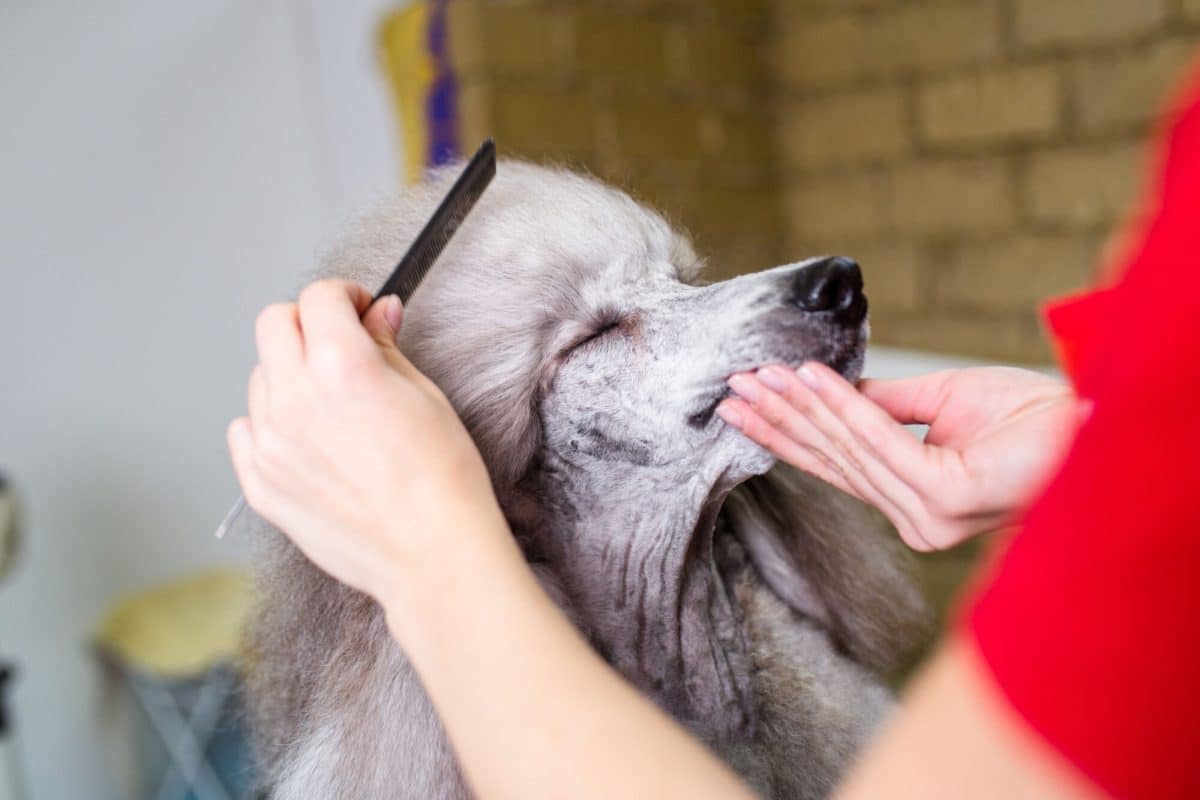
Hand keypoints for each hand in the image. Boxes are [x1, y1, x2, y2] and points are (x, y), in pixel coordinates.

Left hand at [226, 279, 507, 614]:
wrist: (431, 551)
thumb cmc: (441, 478)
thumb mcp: (425, 396)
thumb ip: (386, 348)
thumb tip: (376, 314)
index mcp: (341, 366)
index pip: (319, 298)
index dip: (344, 296)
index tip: (357, 308)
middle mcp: (294, 398)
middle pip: (273, 324)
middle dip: (307, 323)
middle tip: (338, 343)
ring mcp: (270, 443)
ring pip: (260, 377)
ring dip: (289, 375)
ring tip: (331, 406)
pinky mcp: (260, 483)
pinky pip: (245, 430)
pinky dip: (270, 424)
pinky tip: (309, 440)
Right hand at [718, 364, 1086, 550]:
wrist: (1096, 429)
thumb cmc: (1033, 422)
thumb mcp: (944, 403)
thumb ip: (886, 404)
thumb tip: (836, 389)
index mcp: (911, 499)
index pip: (835, 463)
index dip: (788, 432)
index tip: (748, 402)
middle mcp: (914, 518)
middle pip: (830, 459)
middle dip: (778, 419)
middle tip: (732, 389)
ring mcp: (927, 516)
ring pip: (848, 449)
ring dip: (798, 407)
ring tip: (759, 376)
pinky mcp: (943, 499)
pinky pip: (879, 442)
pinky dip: (841, 407)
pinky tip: (810, 378)